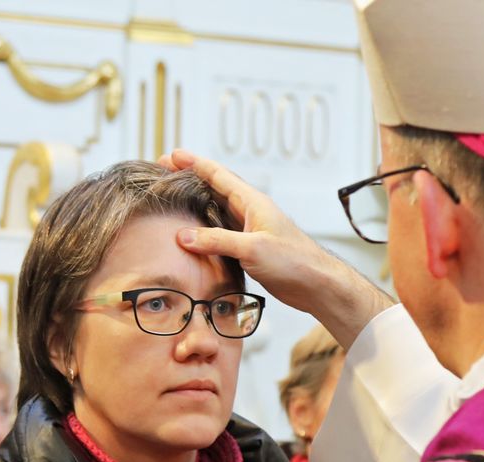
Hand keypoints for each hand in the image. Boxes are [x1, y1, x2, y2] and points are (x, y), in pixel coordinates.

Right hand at [160, 149, 392, 348]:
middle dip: (191, 177)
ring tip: (176, 196)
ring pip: (219, 209)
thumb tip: (183, 236)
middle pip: (216, 188)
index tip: (172, 155)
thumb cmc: (294, 262)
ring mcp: (252, 230)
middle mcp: (252, 212)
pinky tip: (196, 233)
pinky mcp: (251, 249)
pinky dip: (206, 228)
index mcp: (253, 203)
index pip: (218, 176)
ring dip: (197, 201)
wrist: (317, 285)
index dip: (194, 164)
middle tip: (166, 170)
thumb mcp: (252, 249)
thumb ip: (218, 240)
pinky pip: (223, 231)